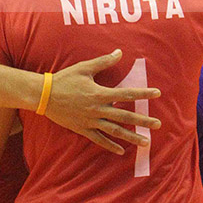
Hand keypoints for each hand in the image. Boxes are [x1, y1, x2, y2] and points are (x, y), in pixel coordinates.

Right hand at [46, 49, 160, 154]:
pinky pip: (99, 140)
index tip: (157, 93)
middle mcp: (98, 109)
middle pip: (125, 117)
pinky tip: (121, 151)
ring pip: (115, 131)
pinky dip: (110, 145)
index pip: (127, 94)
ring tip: (145, 142)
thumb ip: (103, 61)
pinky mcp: (82, 129)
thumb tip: (119, 52)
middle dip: (143, 121)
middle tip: (158, 125)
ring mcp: (90, 121)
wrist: (44, 95)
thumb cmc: (65, 79)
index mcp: (100, 93)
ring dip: (131, 137)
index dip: (143, 94)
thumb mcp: (84, 68)